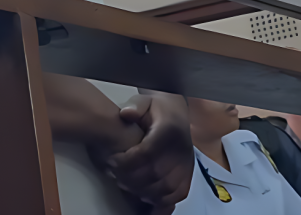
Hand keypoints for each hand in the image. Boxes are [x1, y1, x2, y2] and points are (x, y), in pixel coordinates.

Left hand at [108, 92, 192, 213]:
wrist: (176, 112)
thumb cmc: (156, 108)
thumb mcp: (144, 100)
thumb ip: (134, 105)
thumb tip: (125, 114)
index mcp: (169, 130)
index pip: (147, 153)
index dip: (127, 161)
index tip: (111, 161)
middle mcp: (181, 150)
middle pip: (155, 174)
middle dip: (131, 178)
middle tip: (115, 174)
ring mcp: (187, 164)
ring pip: (166, 188)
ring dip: (142, 191)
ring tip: (125, 184)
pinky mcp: (189, 175)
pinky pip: (177, 195)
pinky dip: (160, 200)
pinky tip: (144, 195)